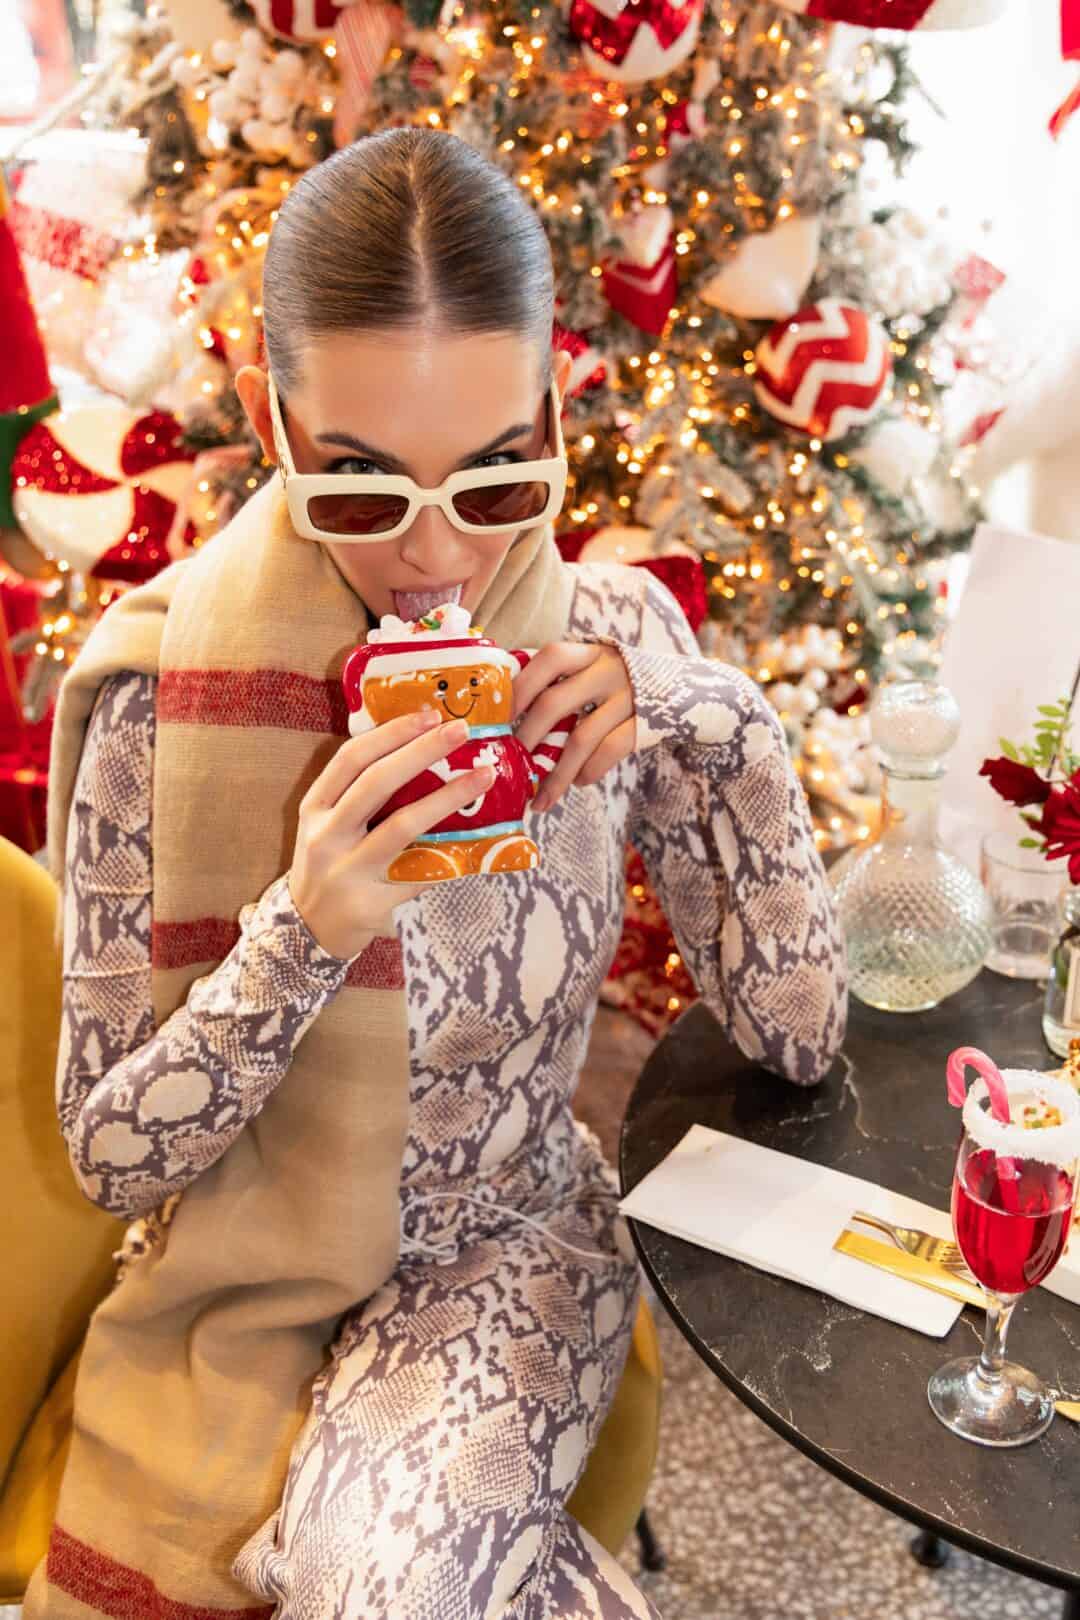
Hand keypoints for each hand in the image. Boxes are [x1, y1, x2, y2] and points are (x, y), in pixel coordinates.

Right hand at [287, 710, 494, 956]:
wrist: (308, 929)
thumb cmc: (330, 864)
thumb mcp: (328, 824)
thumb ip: (360, 794)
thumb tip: (422, 749)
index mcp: (316, 808)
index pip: (350, 759)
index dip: (390, 733)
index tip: (427, 715)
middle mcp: (326, 836)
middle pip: (376, 783)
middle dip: (422, 751)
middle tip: (461, 731)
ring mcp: (347, 871)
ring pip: (402, 827)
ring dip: (448, 798)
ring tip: (483, 777)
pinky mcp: (371, 904)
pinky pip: (420, 874)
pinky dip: (451, 858)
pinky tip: (481, 844)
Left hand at [512, 642, 634, 810]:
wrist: (684, 688)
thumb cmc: (619, 683)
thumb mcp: (593, 668)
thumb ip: (561, 681)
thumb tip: (508, 712)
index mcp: (588, 652)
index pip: (550, 659)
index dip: (522, 685)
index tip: (502, 716)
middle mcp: (607, 669)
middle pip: (555, 703)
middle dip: (528, 738)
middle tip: (512, 763)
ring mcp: (627, 697)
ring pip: (581, 738)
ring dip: (556, 773)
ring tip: (540, 798)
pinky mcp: (645, 724)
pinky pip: (609, 752)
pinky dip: (588, 772)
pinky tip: (577, 783)